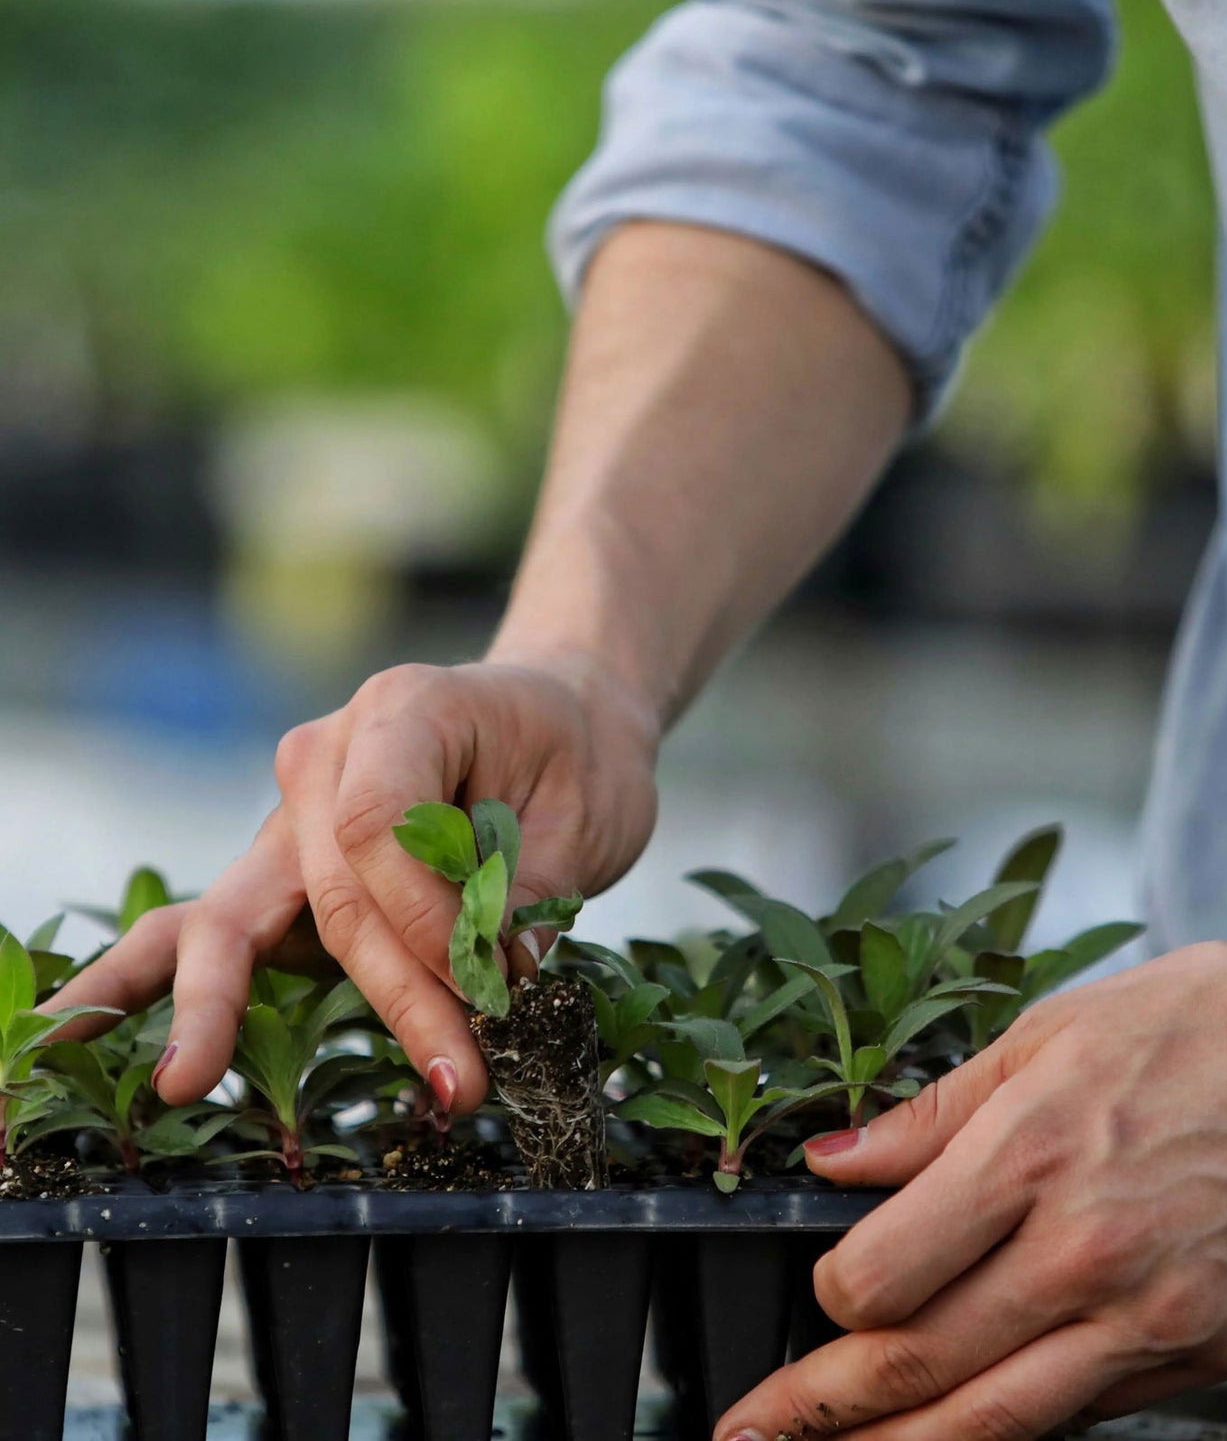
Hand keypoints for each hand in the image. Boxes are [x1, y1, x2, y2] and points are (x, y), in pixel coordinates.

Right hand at [48, 655, 659, 1114]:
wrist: (554, 715)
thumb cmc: (574, 753)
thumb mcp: (587, 809)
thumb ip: (531, 891)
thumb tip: (495, 979)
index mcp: (403, 711)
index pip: (381, 829)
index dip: (432, 920)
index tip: (499, 981)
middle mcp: (326, 756)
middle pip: (332, 892)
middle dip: (396, 997)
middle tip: (460, 1082)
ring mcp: (291, 813)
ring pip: (244, 917)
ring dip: (227, 1008)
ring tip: (180, 1082)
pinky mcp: (285, 868)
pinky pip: (209, 923)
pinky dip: (148, 978)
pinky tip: (72, 1030)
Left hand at [718, 906, 1226, 1439]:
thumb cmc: (1210, 1021)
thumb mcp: (1051, 1030)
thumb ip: (932, 1111)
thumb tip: (836, 1159)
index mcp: (1031, 1153)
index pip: (882, 1276)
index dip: (828, 1299)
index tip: (821, 1293)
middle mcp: (1087, 1251)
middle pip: (923, 1366)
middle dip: (820, 1410)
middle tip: (752, 1429)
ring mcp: (1155, 1315)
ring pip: (999, 1421)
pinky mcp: (1210, 1351)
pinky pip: (1090, 1409)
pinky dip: (1020, 1420)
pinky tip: (976, 1418)